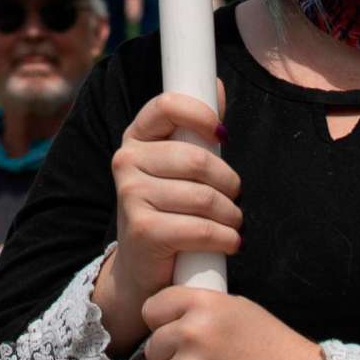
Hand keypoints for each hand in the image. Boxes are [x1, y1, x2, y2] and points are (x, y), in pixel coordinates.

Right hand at [96, 89, 238, 352]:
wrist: (142, 272)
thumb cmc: (169, 212)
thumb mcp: (179, 168)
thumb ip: (197, 130)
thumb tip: (219, 86)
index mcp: (136, 138)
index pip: (167, 105)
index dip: (200, 114)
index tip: (222, 135)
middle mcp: (126, 161)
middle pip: (197, 159)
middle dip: (229, 183)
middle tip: (234, 198)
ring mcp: (130, 195)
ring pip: (204, 197)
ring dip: (231, 216)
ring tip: (232, 224)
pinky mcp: (143, 230)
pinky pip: (200, 228)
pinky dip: (225, 238)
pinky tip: (230, 243)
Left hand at [140, 288, 327, 359]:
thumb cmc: (275, 348)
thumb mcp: (239, 310)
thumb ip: (203, 311)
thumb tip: (173, 320)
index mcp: (203, 304)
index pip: (152, 309)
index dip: (161, 324)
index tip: (174, 334)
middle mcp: (191, 334)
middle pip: (152, 347)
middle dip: (169, 357)